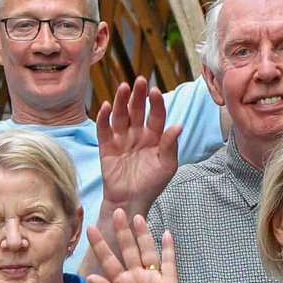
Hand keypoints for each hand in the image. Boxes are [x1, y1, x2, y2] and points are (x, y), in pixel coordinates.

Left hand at [81, 209, 181, 282]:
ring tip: (138, 218)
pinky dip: (168, 248)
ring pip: (146, 251)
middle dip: (122, 232)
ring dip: (143, 235)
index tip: (91, 228)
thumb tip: (92, 276)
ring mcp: (152, 279)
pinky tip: (166, 234)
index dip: (100, 244)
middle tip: (117, 212)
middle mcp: (135, 277)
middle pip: (127, 250)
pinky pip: (169, 262)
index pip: (108, 260)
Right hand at [96, 77, 182, 218]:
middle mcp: (137, 134)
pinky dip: (103, 118)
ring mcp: (121, 139)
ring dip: (121, 101)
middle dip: (138, 95)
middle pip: (137, 110)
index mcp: (155, 137)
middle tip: (140, 81)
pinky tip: (105, 107)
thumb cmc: (152, 184)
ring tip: (123, 88)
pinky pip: (104, 130)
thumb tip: (178, 125)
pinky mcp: (107, 147)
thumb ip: (170, 145)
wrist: (131, 202)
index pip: (156, 115)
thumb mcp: (167, 166)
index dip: (155, 103)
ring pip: (121, 116)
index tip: (154, 92)